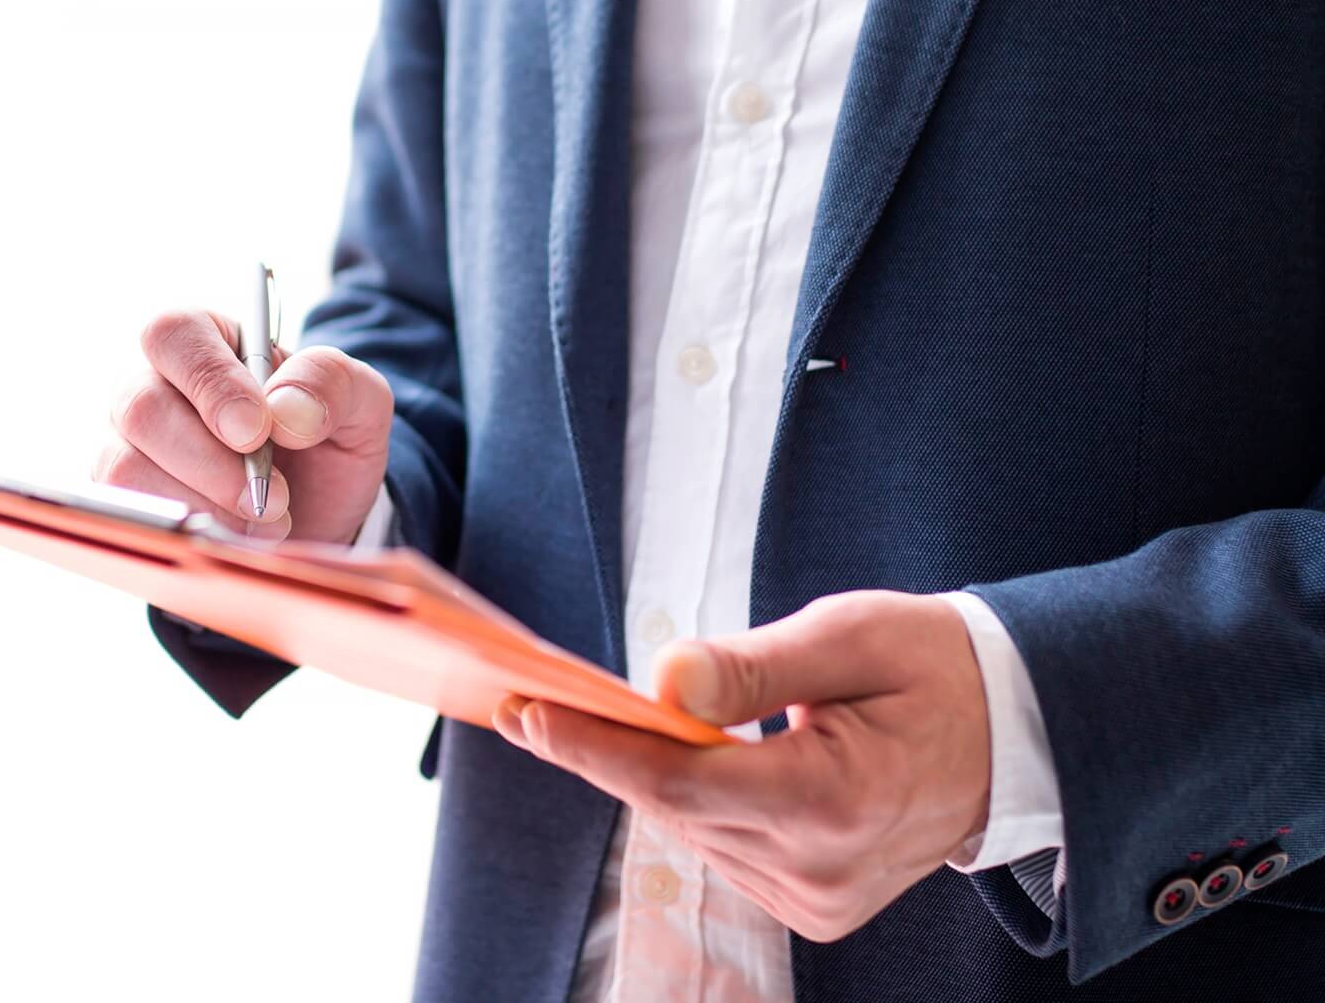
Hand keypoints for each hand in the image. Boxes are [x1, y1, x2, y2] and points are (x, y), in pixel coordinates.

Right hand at [94, 309, 393, 543]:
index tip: (256, 431)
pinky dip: (190, 533)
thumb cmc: (329, 445)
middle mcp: (157, 385)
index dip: (210, 382)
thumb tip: (285, 406)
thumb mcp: (359, 403)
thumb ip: (331, 382)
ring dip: (206, 504)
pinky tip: (237, 539)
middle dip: (213, 463)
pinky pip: (130, 515)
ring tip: (268, 521)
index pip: (175, 334)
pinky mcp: (128, 499)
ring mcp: (133, 444)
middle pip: (142, 407)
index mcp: (210, 340)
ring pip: (128, 466)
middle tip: (275, 496)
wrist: (324, 517)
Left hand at [492, 590, 990, 941]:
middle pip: (674, 810)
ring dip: (642, 776)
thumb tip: (662, 682)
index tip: (528, 712)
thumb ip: (753, 667)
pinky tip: (674, 757)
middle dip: (599, 753)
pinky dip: (690, 801)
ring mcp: (819, 900)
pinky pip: (722, 847)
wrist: (1014, 736)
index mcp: (837, 798)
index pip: (681, 783)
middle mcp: (822, 868)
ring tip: (584, 720)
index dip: (595, 748)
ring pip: (692, 831)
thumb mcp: (850, 636)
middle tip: (529, 703)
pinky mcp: (816, 907)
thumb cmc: (934, 668)